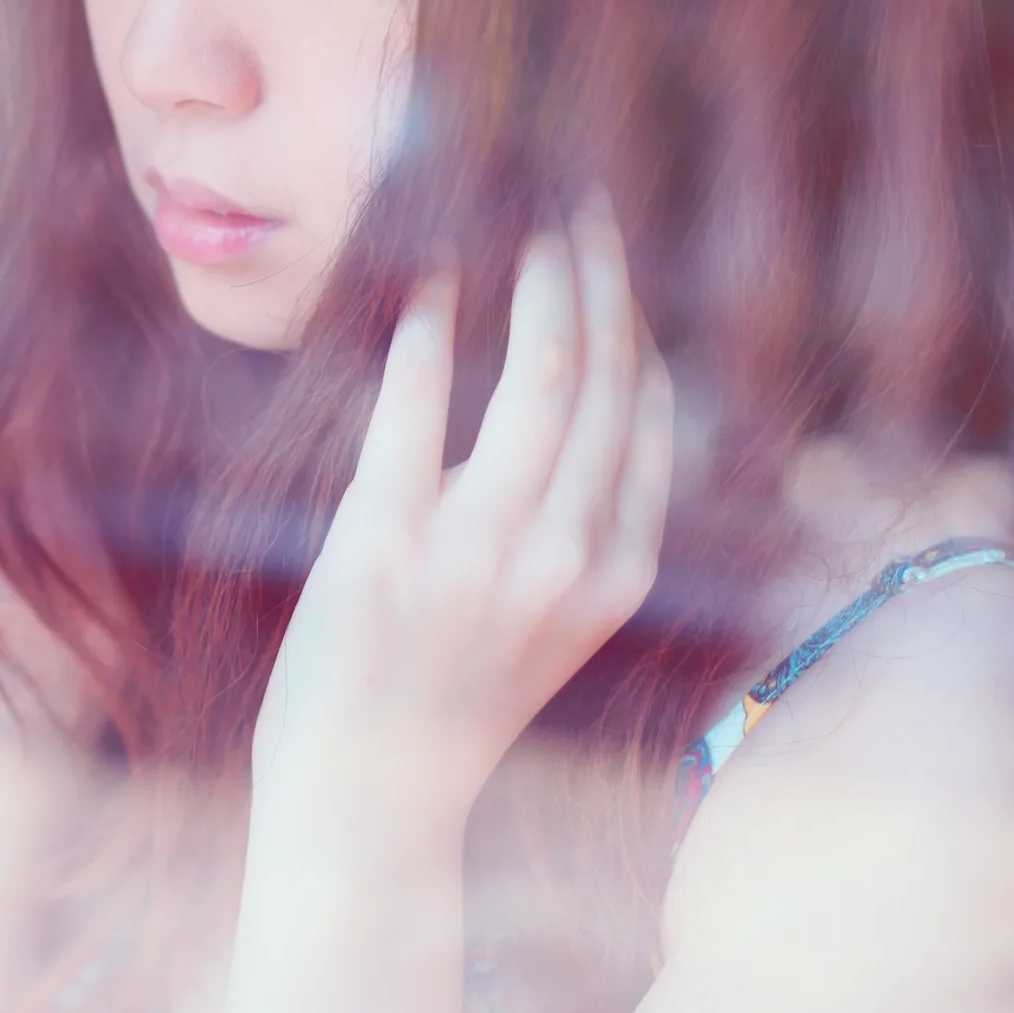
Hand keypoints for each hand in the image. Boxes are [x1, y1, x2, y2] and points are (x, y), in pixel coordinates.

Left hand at [251, 190, 673, 833]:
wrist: (368, 809)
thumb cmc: (448, 701)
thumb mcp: (549, 621)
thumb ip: (578, 527)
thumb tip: (578, 406)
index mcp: (616, 573)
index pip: (646, 412)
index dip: (631, 319)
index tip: (611, 256)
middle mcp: (565, 558)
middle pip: (603, 376)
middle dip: (595, 273)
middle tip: (573, 203)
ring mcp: (479, 556)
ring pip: (537, 377)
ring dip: (534, 281)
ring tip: (513, 219)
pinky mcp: (383, 551)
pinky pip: (417, 412)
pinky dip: (428, 334)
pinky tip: (426, 282)